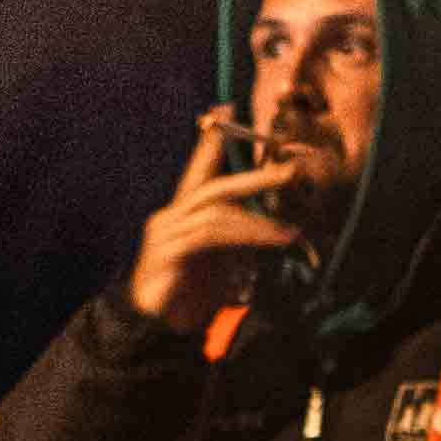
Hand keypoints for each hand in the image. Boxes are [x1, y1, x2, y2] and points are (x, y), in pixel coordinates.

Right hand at [124, 107, 303, 328]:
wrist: (149, 331)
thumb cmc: (184, 300)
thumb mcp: (219, 267)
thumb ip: (238, 245)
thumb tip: (275, 231)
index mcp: (180, 215)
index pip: (199, 171)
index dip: (212, 141)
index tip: (227, 108)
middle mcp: (170, 216)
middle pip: (212, 182)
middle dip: (252, 174)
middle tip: (288, 168)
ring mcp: (167, 231)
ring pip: (218, 208)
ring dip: (259, 218)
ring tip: (291, 231)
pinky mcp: (170, 250)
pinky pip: (213, 234)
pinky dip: (247, 236)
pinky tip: (272, 242)